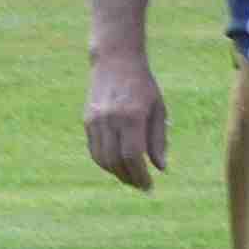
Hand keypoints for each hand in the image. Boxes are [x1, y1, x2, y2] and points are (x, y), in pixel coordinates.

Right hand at [85, 58, 169, 189]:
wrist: (115, 61)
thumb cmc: (143, 86)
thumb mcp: (158, 109)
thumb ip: (158, 139)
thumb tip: (161, 168)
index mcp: (131, 116)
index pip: (133, 155)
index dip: (141, 175)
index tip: (150, 186)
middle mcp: (110, 119)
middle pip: (116, 160)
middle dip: (129, 178)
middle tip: (142, 187)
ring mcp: (95, 120)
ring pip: (102, 158)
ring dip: (116, 174)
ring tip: (132, 179)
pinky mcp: (87, 120)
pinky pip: (94, 150)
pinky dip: (105, 163)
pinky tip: (118, 167)